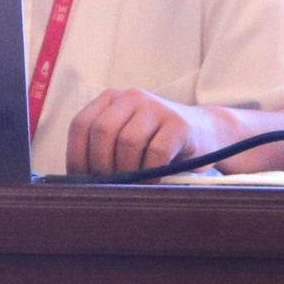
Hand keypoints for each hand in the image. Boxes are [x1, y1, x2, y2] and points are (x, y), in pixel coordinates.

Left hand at [65, 88, 219, 178]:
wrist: (207, 133)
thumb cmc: (157, 143)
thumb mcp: (126, 138)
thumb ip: (103, 148)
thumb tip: (77, 180)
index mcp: (111, 99)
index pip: (81, 124)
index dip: (76, 155)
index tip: (81, 180)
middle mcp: (131, 97)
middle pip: (102, 131)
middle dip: (101, 165)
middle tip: (109, 186)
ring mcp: (156, 107)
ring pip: (128, 141)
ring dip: (127, 171)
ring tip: (133, 185)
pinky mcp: (179, 124)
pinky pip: (156, 152)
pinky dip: (151, 173)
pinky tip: (153, 182)